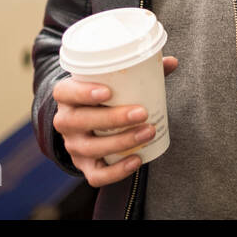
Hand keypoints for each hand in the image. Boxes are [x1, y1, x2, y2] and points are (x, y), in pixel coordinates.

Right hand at [52, 56, 178, 186]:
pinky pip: (96, 175)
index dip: (83, 92)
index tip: (108, 92)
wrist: (86, 123)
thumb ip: (140, 71)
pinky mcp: (83, 165)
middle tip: (142, 113)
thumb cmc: (103, 97)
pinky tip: (137, 160)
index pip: (65, 92)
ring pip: (91, 148)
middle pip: (81, 121)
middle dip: (113, 118)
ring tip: (148, 132)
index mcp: (67, 96)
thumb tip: (171, 61)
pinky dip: (117, 171)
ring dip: (122, 142)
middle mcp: (65, 121)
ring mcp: (73, 145)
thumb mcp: (112, 81)